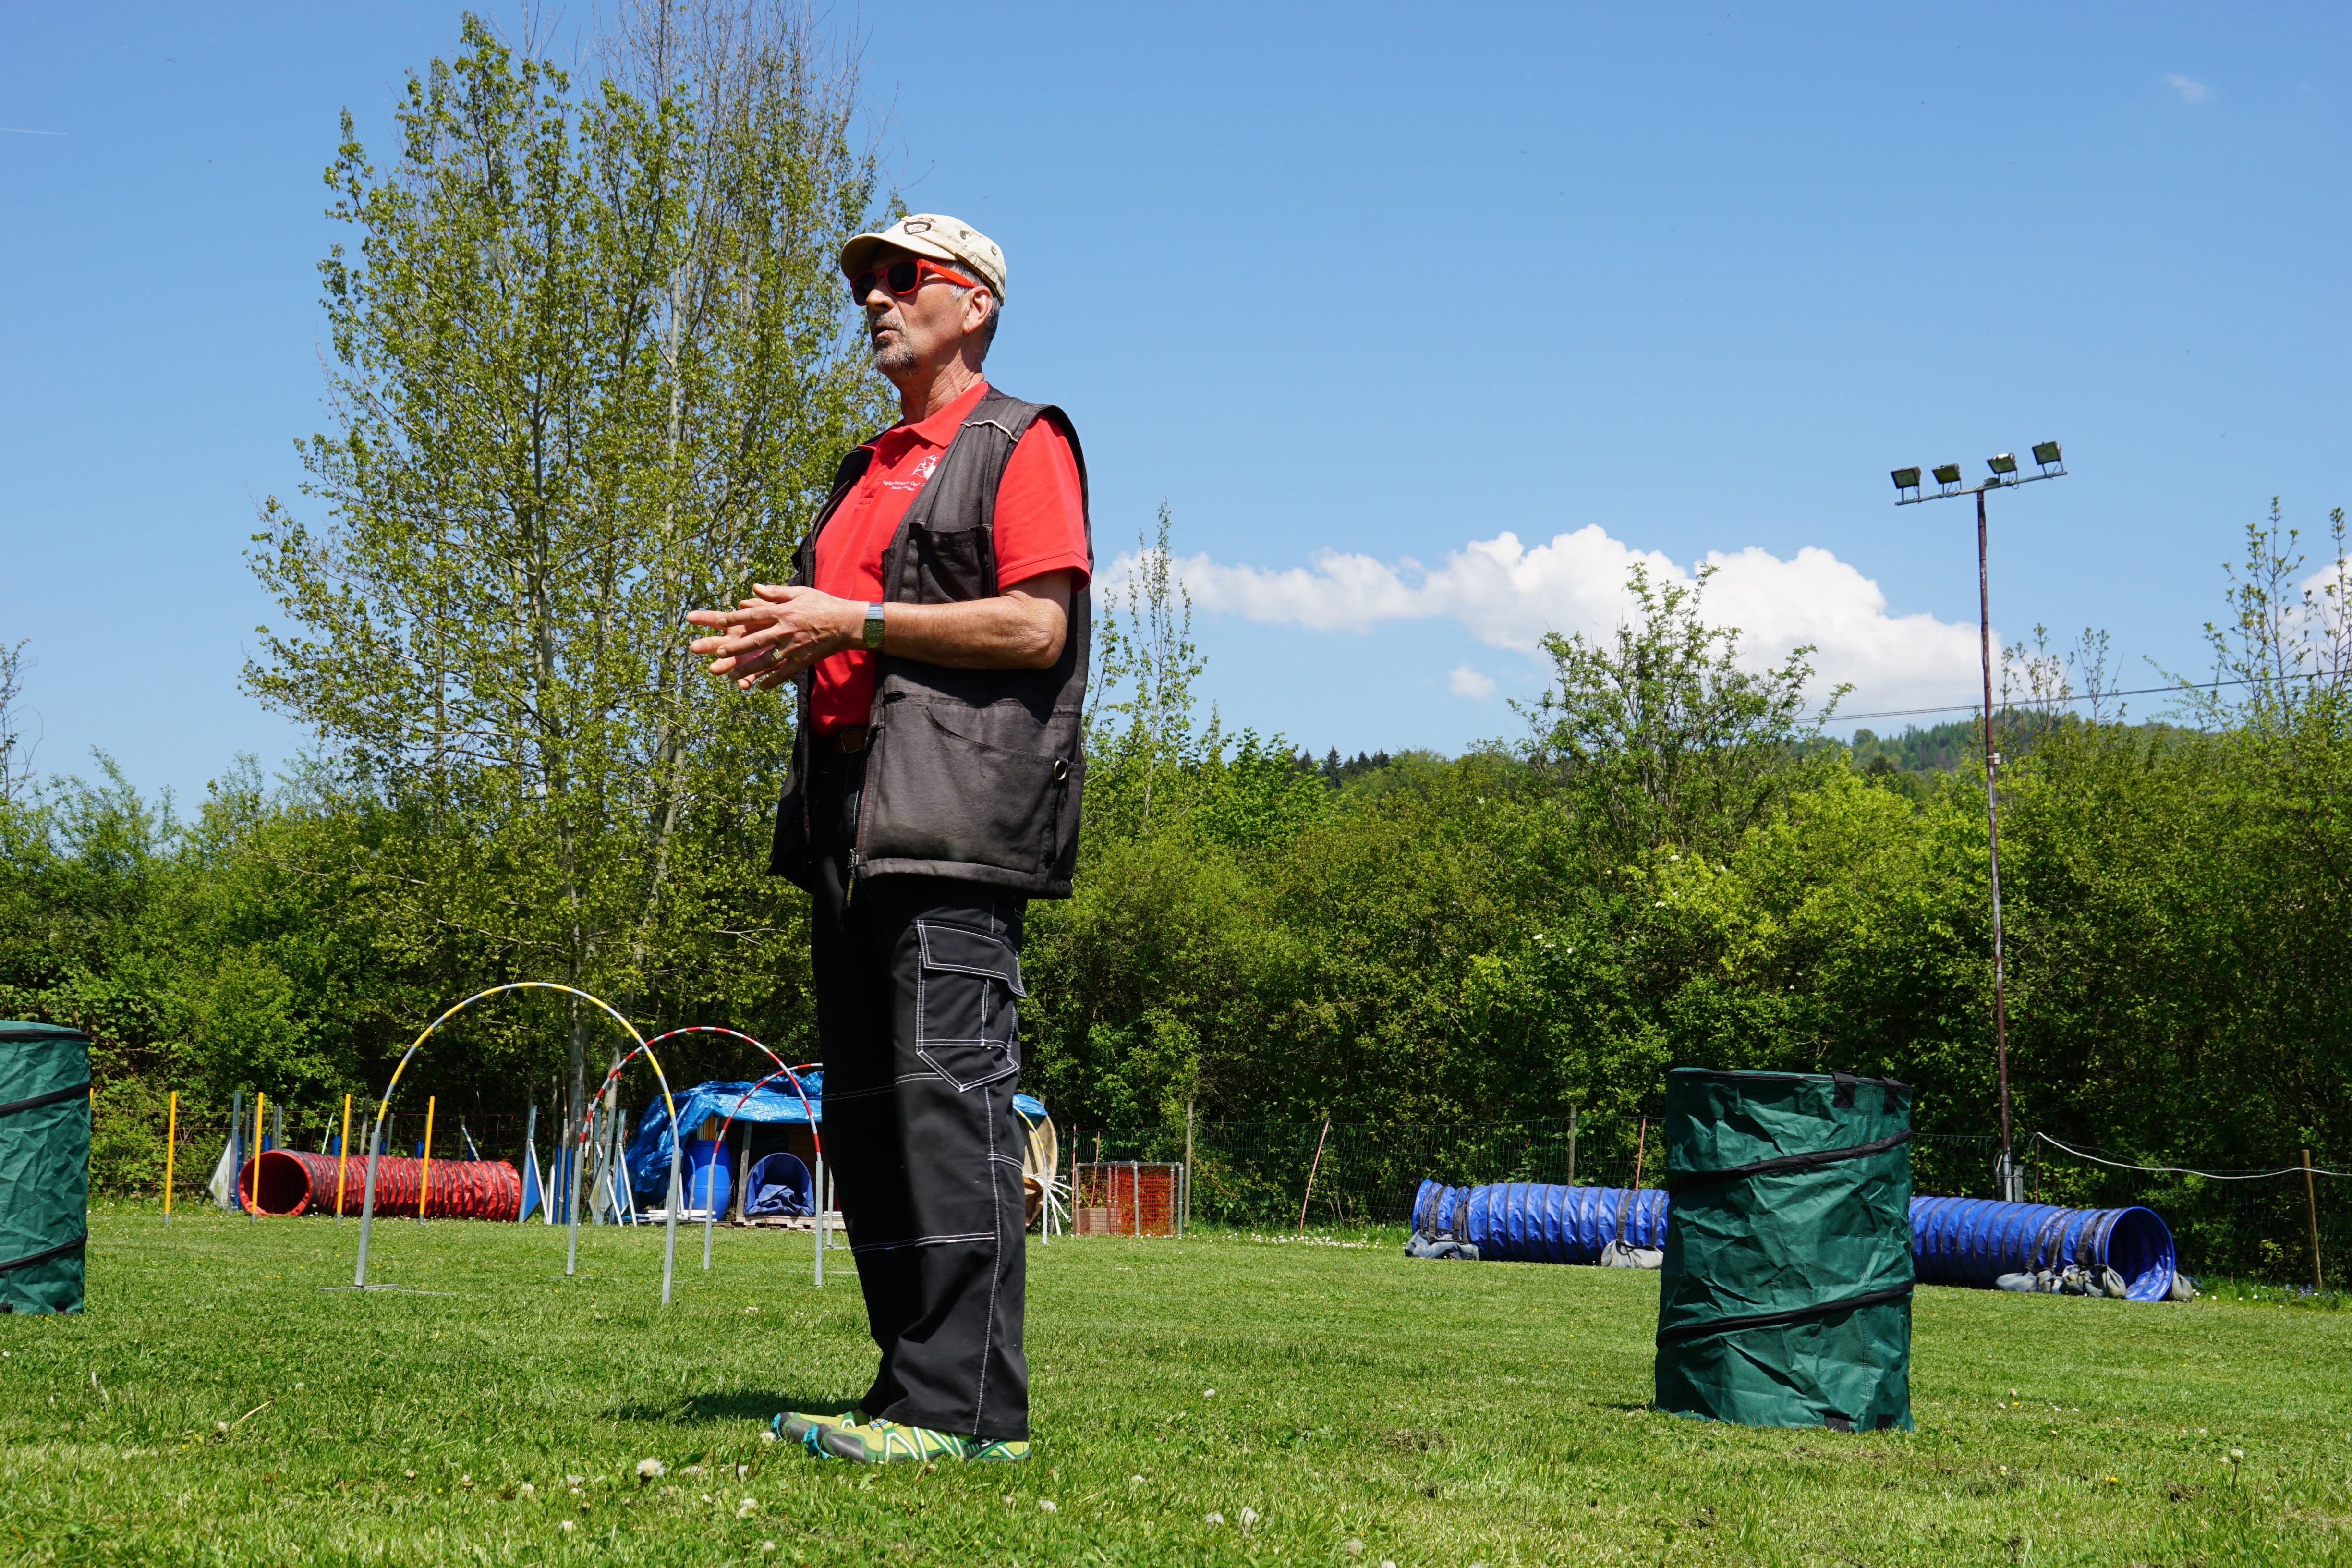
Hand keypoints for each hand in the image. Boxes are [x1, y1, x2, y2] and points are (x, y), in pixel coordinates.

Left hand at [685, 585, 861, 690]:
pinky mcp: (802, 660)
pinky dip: (772, 681)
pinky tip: (759, 687)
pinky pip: (784, 672)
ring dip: (748, 668)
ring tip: (731, 675)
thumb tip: (754, 588)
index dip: (735, 618)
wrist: (846, 622)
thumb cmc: (822, 604)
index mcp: (782, 612)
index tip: (720, 620)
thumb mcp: (799, 593)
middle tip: (719, 653)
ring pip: (766, 660)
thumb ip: (775, 592)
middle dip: (735, 647)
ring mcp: (793, 647)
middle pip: (755, 639)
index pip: (753, 614)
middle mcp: (785, 630)